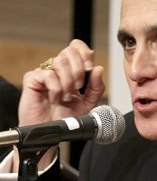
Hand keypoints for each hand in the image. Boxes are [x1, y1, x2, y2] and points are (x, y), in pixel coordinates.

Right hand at [12, 39, 104, 171]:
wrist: (52, 133)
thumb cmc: (65, 119)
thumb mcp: (87, 104)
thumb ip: (96, 88)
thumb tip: (98, 69)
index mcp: (71, 71)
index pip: (76, 47)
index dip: (84, 53)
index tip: (89, 68)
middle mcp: (57, 69)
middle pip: (69, 52)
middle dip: (78, 70)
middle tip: (78, 88)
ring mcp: (44, 73)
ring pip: (59, 62)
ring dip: (68, 82)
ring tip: (65, 97)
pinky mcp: (32, 79)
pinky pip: (48, 75)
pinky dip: (56, 88)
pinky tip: (55, 99)